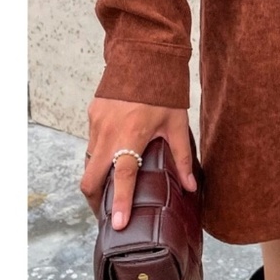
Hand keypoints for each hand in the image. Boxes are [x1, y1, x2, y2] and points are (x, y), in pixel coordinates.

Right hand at [79, 97, 195, 229]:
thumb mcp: (177, 123)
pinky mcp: (92, 114)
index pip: (123, 177)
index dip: (121, 203)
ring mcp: (96, 123)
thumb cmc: (165, 90)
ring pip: (88, 161)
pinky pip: (91, 141)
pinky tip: (113, 154)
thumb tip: (191, 186)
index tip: (117, 225)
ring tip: (112, 187)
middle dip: (95, 201)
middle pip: (90, 179)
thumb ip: (183, 157)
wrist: (144, 54)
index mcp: (131, 135)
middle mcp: (108, 133)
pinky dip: (99, 154)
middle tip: (108, 214)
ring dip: (97, 177)